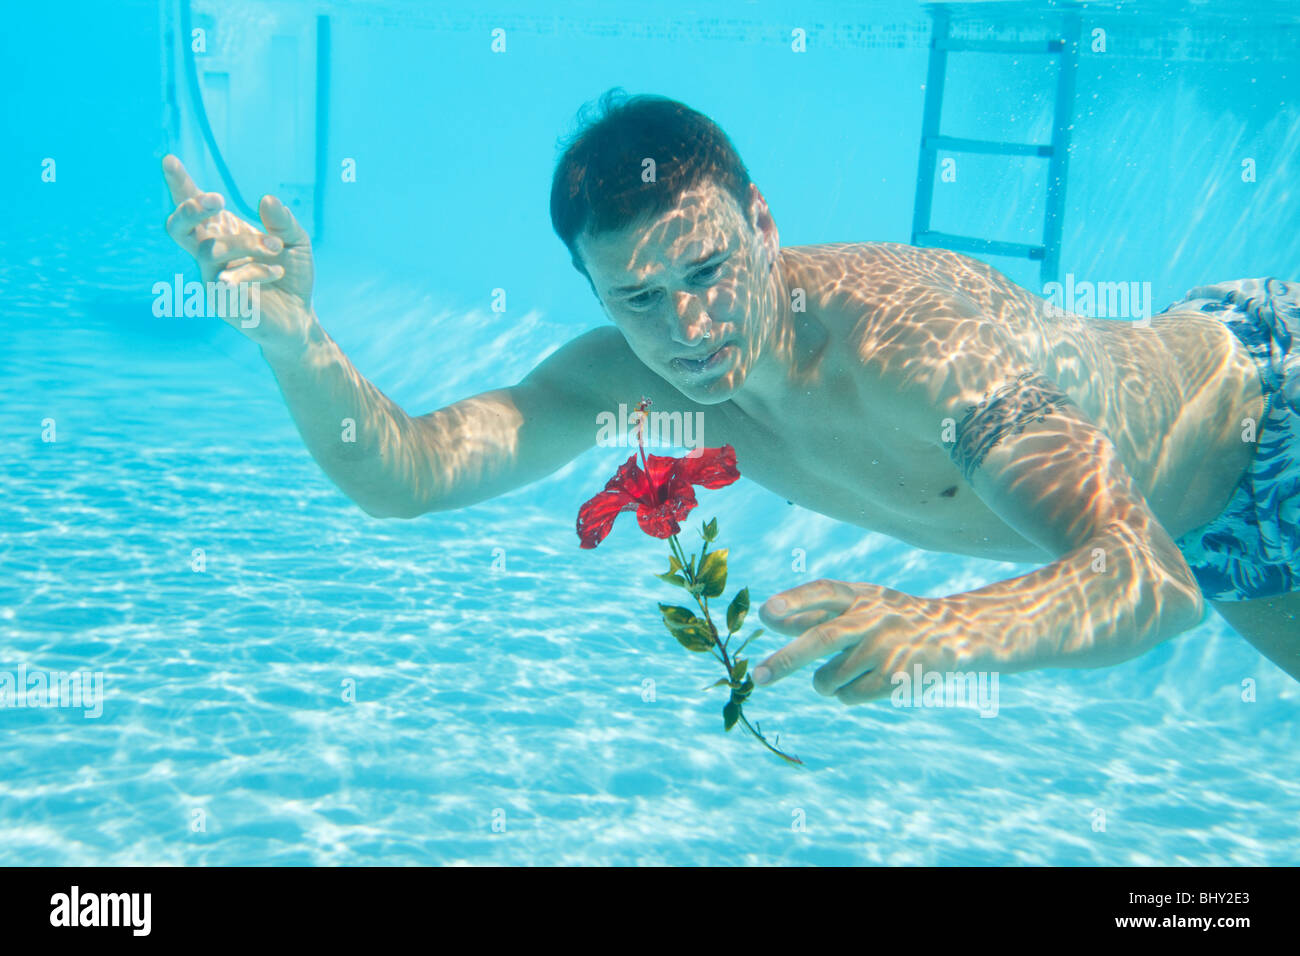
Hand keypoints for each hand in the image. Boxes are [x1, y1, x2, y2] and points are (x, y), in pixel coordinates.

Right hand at [161, 154, 315, 351]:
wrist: (300, 317)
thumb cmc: (291, 275)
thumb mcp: (295, 241)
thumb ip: (282, 220)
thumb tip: (266, 198)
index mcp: (223, 234)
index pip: (193, 207)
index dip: (179, 184)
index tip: (169, 159)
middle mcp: (210, 255)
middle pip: (176, 228)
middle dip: (190, 208)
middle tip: (218, 199)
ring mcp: (211, 279)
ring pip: (210, 250)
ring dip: (246, 243)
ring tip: (276, 247)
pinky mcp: (220, 303)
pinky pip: (228, 279)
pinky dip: (257, 270)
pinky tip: (277, 272)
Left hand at [751, 579, 991, 703]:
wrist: (954, 632)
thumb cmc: (889, 617)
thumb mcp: (859, 603)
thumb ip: (815, 611)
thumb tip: (767, 617)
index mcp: (860, 595)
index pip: (823, 592)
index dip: (794, 602)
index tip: (766, 613)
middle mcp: (872, 618)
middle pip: (822, 639)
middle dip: (786, 659)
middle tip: (759, 677)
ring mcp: (885, 649)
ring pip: (829, 678)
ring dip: (822, 682)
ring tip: (838, 674)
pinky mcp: (895, 678)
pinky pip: (848, 696)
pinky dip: (843, 695)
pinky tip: (863, 683)